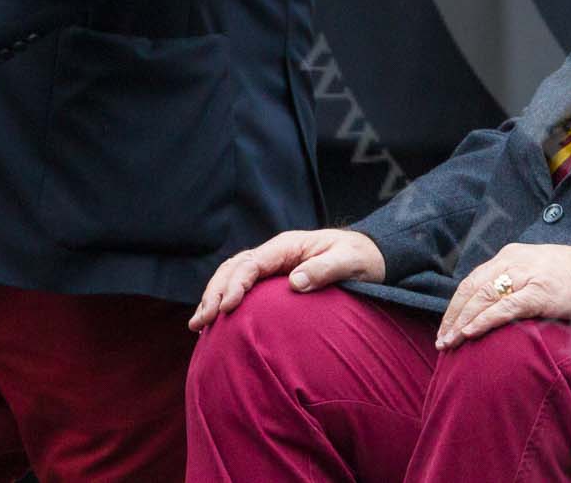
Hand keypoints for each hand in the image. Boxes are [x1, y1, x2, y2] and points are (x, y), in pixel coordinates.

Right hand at [189, 228, 384, 330]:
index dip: (236, 284)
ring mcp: (272, 267)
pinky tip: (215, 323)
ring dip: (214, 297)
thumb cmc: (362, 258)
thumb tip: (296, 282)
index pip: (252, 262)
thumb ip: (326, 269)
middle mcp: (276, 254)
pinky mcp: (273, 281)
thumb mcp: (350, 262)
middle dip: (215, 292)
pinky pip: (243, 288)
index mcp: (289, 246)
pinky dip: (225, 301)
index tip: (226, 307)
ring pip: (232, 277)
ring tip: (198, 324)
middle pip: (234, 268)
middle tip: (202, 322)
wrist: (372, 256)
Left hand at [435, 243, 570, 349]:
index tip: (445, 327)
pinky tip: (469, 334)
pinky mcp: (540, 293)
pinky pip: (504, 308)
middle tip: (441, 341)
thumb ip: (516, 281)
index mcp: (512, 254)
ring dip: (460, 322)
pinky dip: (483, 321)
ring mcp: (528, 275)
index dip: (455, 305)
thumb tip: (491, 307)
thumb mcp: (540, 270)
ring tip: (449, 343)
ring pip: (482, 298)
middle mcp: (515, 260)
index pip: (473, 280)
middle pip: (471, 289)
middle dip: (452, 316)